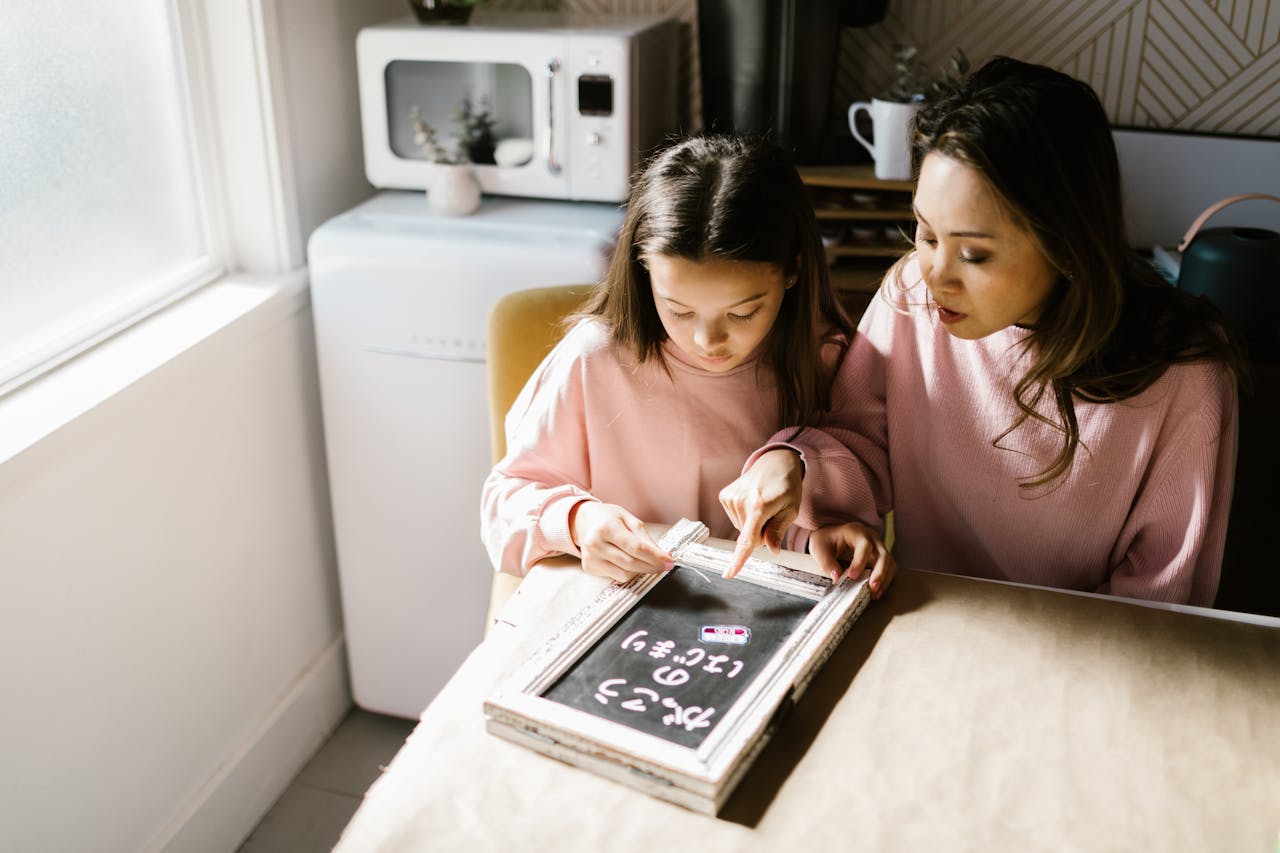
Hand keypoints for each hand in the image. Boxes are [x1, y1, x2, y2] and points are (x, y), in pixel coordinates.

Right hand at [569, 501, 672, 582]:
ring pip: (625, 574)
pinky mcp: (590, 567)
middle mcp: (595, 544)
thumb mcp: (629, 519)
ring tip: (646, 561)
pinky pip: (616, 576)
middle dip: (652, 566)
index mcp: (606, 527)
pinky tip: (629, 561)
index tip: (669, 561)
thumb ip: (645, 538)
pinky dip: (628, 572)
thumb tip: (662, 555)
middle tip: (664, 564)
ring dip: (641, 570)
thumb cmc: (608, 518)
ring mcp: (591, 558)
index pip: (636, 548)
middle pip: (631, 563)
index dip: (655, 557)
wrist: (582, 520)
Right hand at [720, 449, 804, 578]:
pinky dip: (745, 516)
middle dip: (761, 532)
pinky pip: (735, 519)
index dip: (739, 559)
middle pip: (749, 536)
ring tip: (762, 505)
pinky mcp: (724, 495)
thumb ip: (778, 531)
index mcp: (760, 506)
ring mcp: (730, 497)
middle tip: (772, 513)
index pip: (748, 539)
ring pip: (741, 529)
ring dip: (753, 524)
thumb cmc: (787, 486)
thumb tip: (771, 550)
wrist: (775, 462)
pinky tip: (751, 502)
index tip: (729, 574)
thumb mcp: (791, 510)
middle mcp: (741, 501)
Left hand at [809, 522, 894, 598]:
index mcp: (855, 531)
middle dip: (880, 572)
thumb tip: (837, 577)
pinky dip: (885, 580)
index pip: (864, 545)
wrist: (831, 536)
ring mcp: (878, 546)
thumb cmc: (826, 540)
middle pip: (882, 554)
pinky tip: (877, 592)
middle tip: (872, 587)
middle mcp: (871, 537)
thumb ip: (826, 562)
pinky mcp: (880, 556)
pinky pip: (889, 568)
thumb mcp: (819, 548)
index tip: (852, 577)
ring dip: (885, 578)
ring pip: (889, 562)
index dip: (861, 561)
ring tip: (875, 593)